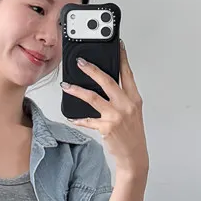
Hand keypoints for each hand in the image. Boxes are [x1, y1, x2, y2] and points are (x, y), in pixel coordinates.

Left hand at [60, 40, 148, 174]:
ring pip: (93, 97)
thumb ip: (122, 98)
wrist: (134, 155)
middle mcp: (126, 105)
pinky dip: (78, 118)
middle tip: (80, 62)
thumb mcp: (132, 112)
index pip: (127, 74)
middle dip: (92, 70)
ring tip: (66, 85)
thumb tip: (104, 85)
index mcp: (134, 98)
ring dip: (77, 90)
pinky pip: (87, 120)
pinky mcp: (106, 127)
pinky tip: (70, 116)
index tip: (117, 45)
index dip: (122, 58)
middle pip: (107, 81)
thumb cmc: (132, 134)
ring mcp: (116, 116)